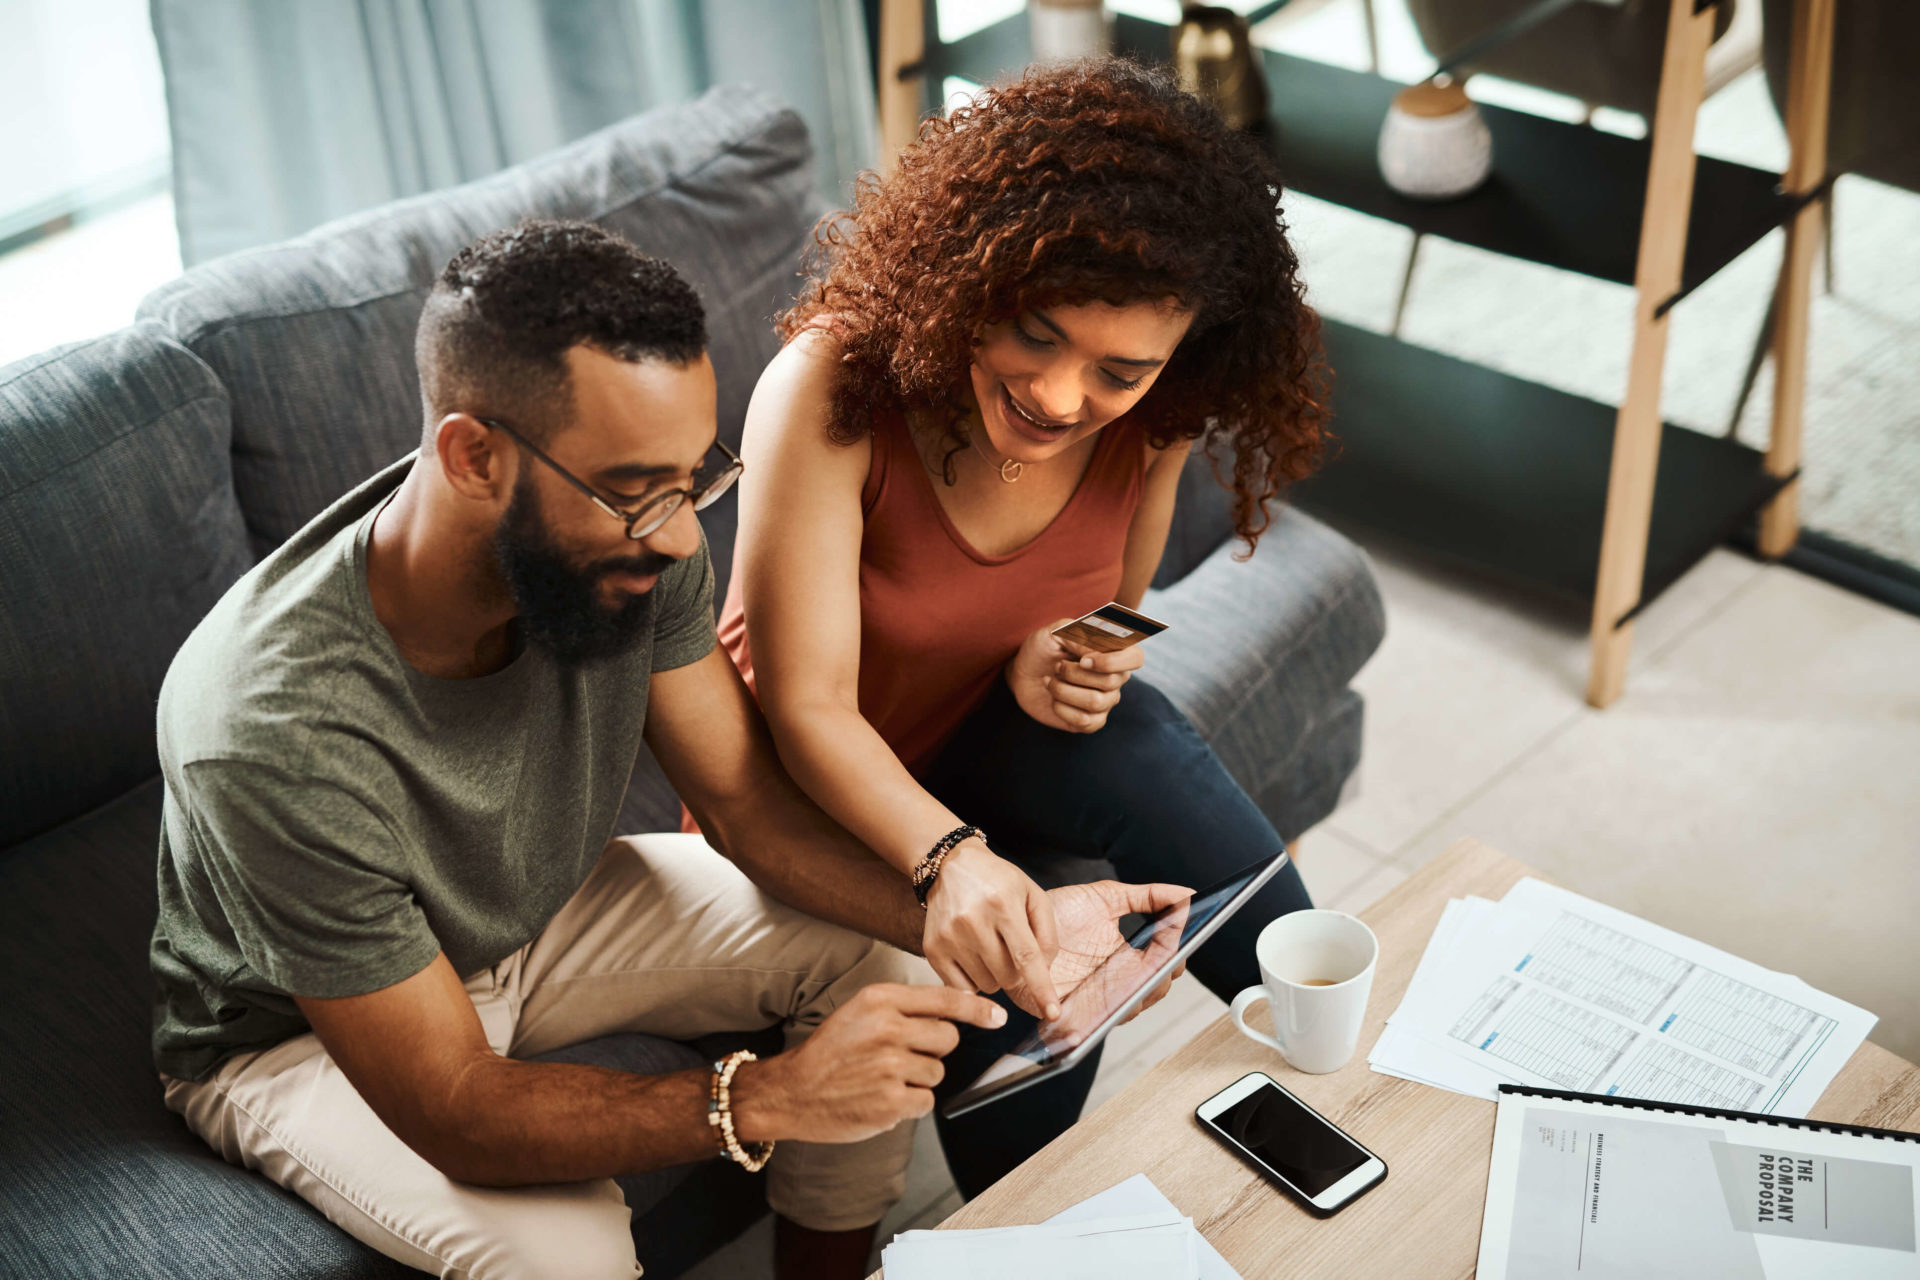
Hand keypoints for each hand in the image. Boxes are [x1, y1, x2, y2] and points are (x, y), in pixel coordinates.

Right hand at [730, 984, 1005, 1144]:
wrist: (792, 1090)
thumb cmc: (831, 1051)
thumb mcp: (861, 1011)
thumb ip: (904, 1008)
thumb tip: (955, 1017)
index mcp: (880, 999)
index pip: (944, 999)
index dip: (976, 1009)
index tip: (997, 1016)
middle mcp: (887, 1028)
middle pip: (948, 1039)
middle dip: (935, 1051)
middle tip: (904, 1056)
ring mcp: (890, 1066)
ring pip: (938, 1073)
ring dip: (919, 1079)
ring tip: (885, 1078)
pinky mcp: (891, 1101)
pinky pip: (926, 1101)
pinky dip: (910, 1104)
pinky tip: (883, 1097)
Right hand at [922, 842, 1062, 1019]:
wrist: (950, 865)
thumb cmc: (997, 880)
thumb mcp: (1032, 893)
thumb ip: (1047, 932)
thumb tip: (1045, 972)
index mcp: (1002, 904)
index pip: (1027, 956)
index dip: (1042, 988)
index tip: (1053, 1013)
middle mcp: (973, 921)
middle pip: (1008, 976)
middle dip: (1017, 972)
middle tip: (1009, 948)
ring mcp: (949, 936)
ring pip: (987, 986)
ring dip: (994, 975)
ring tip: (988, 947)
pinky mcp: (932, 948)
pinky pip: (962, 988)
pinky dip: (973, 980)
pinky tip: (972, 956)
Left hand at [1005, 621, 1143, 732]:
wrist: (1023, 673)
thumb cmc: (1043, 648)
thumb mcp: (1056, 632)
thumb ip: (1079, 635)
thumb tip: (1095, 653)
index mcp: (1113, 652)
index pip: (1135, 658)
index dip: (1112, 661)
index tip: (1083, 659)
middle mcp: (1116, 678)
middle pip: (1109, 681)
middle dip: (1074, 673)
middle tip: (1057, 666)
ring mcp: (1105, 701)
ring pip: (1095, 702)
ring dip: (1063, 690)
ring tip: (1050, 682)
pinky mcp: (1091, 721)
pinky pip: (1085, 722)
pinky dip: (1062, 709)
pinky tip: (1054, 701)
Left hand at [1041, 881, 1192, 1045]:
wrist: (1015, 920)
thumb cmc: (1061, 912)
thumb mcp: (1106, 898)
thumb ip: (1147, 896)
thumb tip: (1186, 893)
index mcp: (1129, 959)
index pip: (1165, 966)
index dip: (1175, 956)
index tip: (1177, 940)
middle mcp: (1115, 983)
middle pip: (1152, 993)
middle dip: (1161, 979)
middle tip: (1161, 962)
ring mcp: (1093, 999)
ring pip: (1126, 1011)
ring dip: (1136, 997)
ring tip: (1140, 980)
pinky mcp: (1066, 1013)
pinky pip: (1089, 1026)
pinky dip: (1102, 1018)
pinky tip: (1110, 1002)